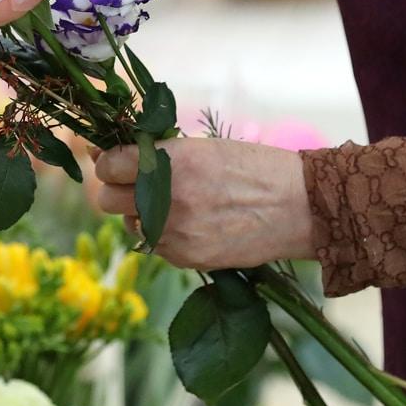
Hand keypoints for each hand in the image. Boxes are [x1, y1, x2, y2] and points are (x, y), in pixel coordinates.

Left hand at [95, 138, 315, 269]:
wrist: (298, 207)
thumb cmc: (252, 168)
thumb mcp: (202, 148)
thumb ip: (156, 155)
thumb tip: (108, 157)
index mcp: (169, 162)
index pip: (109, 166)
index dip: (109, 163)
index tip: (117, 162)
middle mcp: (165, 198)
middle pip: (107, 200)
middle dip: (118, 191)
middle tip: (137, 185)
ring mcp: (173, 232)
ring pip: (130, 225)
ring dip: (141, 215)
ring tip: (175, 205)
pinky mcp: (185, 258)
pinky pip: (155, 246)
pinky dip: (164, 236)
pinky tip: (192, 224)